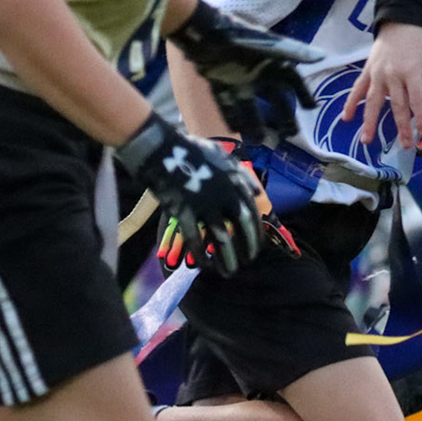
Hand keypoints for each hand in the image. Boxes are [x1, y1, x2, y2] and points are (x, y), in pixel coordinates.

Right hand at [115, 115, 263, 275]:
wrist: (163, 148)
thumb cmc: (193, 151)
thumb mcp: (225, 158)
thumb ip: (242, 177)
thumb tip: (256, 193)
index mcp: (237, 184)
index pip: (254, 214)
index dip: (257, 234)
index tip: (257, 246)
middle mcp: (226, 196)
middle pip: (243, 229)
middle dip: (247, 248)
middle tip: (248, 262)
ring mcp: (206, 205)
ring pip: (222, 239)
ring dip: (227, 259)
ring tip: (230, 272)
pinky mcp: (185, 213)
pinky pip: (195, 240)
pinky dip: (201, 256)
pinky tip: (204, 267)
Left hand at [171, 1, 323, 144]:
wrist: (204, 32)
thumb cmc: (240, 36)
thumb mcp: (269, 45)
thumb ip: (293, 53)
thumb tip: (322, 56)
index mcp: (272, 62)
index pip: (293, 81)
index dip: (303, 93)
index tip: (312, 107)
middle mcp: (258, 73)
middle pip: (275, 99)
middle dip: (283, 117)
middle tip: (289, 134)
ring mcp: (239, 80)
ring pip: (250, 107)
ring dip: (255, 124)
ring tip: (260, 141)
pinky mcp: (220, 83)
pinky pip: (227, 104)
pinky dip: (230, 116)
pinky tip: (235, 131)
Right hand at [344, 23, 421, 144]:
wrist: (399, 21)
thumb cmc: (420, 41)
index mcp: (412, 72)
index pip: (417, 100)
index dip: (420, 118)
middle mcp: (393, 75)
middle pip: (397, 106)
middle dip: (401, 127)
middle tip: (404, 146)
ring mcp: (377, 74)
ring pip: (372, 102)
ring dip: (369, 122)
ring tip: (366, 141)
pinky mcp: (367, 71)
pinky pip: (357, 89)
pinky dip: (350, 103)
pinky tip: (346, 118)